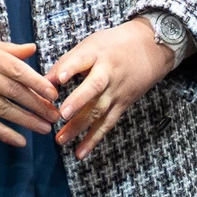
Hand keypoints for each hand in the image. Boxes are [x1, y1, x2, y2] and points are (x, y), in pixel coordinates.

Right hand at [0, 16, 61, 147]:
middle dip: (37, 105)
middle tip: (56, 114)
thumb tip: (33, 49)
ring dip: (26, 121)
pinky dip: (4, 134)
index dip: (37, 83)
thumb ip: (5, 49)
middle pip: (13, 92)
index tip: (54, 93)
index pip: (16, 70)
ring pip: (2, 110)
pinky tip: (20, 141)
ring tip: (45, 128)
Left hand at [48, 20, 173, 159]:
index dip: (70, 68)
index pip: (83, 59)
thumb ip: (68, 61)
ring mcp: (116, 91)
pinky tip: (80, 152)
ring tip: (61, 139)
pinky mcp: (122, 105)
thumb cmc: (115, 45)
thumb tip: (44, 81)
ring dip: (79, 126)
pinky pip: (107, 124)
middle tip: (62, 113)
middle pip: (94, 87)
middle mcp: (108, 72)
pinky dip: (94, 139)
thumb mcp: (92, 44)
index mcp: (98, 53)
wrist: (151, 49)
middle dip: (78, 101)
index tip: (59, 78)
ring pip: (99, 110)